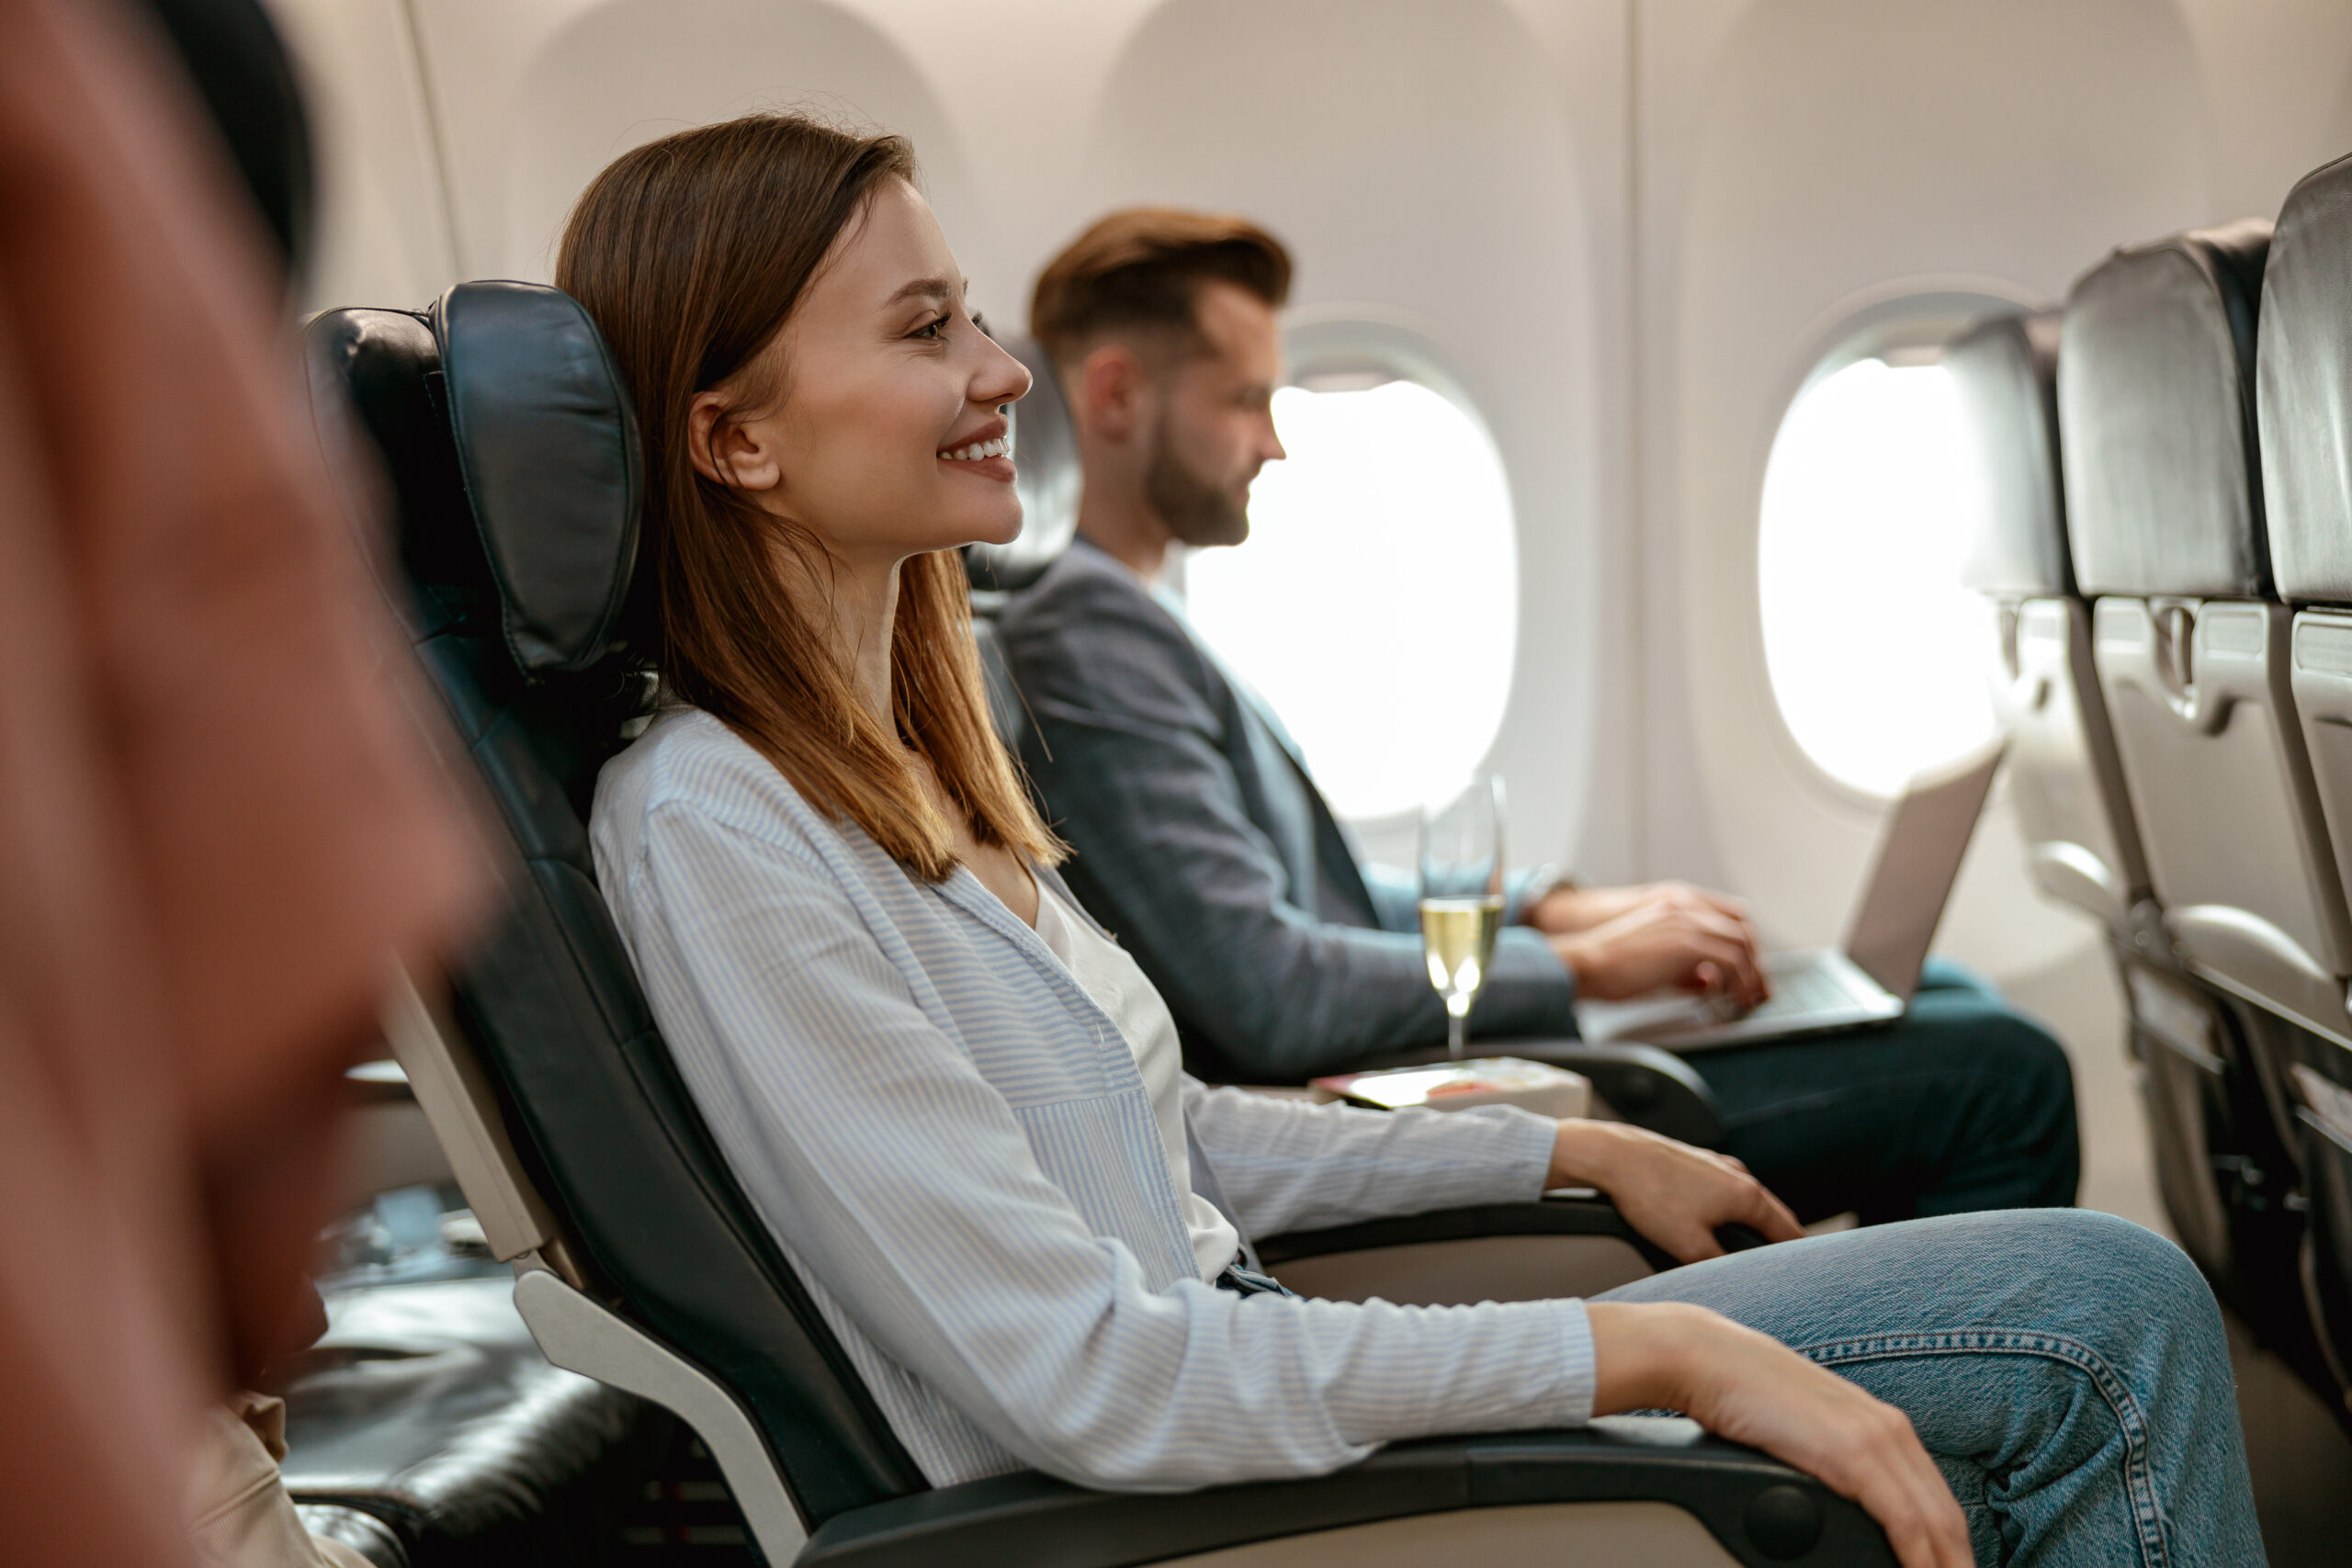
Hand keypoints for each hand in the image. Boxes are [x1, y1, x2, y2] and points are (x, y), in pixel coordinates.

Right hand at [1548, 886, 1768, 1006]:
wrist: (1587, 964)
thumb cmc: (1611, 966)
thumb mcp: (1656, 960)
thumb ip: (1686, 966)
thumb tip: (1712, 982)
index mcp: (1676, 904)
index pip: (1731, 915)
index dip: (1746, 943)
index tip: (1751, 969)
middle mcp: (1685, 907)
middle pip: (1744, 928)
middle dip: (1756, 961)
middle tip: (1759, 988)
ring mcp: (1687, 922)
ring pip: (1742, 944)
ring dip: (1751, 975)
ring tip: (1748, 998)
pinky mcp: (1687, 943)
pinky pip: (1731, 961)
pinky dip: (1740, 982)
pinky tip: (1734, 998)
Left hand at [1549, 1120, 1800, 1261]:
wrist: (1612, 1156)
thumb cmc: (1649, 1195)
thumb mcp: (1689, 1245)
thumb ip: (1719, 1264)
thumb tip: (1734, 1279)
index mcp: (1746, 1194)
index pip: (1787, 1230)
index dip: (1796, 1254)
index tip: (1808, 1271)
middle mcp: (1737, 1174)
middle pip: (1770, 1213)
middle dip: (1777, 1238)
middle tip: (1786, 1263)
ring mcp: (1714, 1165)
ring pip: (1744, 1199)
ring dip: (1752, 1221)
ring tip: (1754, 1245)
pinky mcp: (1693, 1162)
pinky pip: (1721, 1190)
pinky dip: (1728, 1207)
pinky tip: (1716, 1218)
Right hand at [1588, 1301, 1971, 1567]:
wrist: (1706, 1359)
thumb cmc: (1740, 1395)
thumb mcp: (1803, 1430)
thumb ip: (1830, 1461)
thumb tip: (1836, 1504)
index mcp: (1885, 1426)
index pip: (1938, 1505)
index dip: (1949, 1552)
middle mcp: (1892, 1430)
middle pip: (1949, 1522)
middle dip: (1954, 1565)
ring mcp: (1876, 1439)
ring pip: (1937, 1526)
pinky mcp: (1854, 1453)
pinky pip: (1906, 1523)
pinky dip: (1920, 1561)